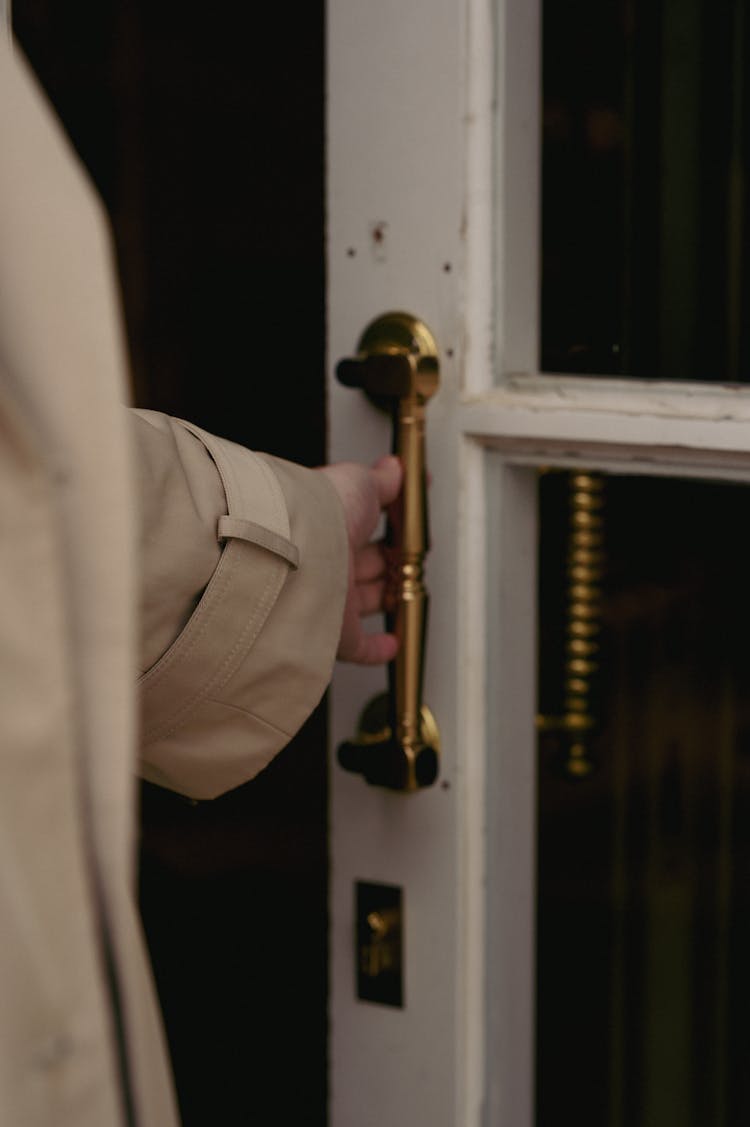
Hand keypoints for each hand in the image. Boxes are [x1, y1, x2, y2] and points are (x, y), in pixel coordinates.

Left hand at [318, 456, 402, 663]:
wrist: (301, 544)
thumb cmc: (323, 508)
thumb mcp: (359, 482)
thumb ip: (381, 480)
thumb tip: (393, 468)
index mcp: (331, 526)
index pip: (358, 529)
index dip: (384, 529)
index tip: (404, 529)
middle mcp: (329, 564)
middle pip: (365, 567)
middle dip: (388, 563)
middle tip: (408, 559)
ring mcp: (333, 600)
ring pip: (365, 601)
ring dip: (387, 597)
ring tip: (407, 591)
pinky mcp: (339, 634)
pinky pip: (360, 646)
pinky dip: (378, 647)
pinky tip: (392, 641)